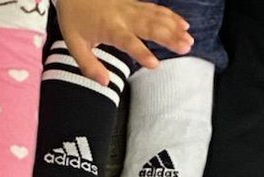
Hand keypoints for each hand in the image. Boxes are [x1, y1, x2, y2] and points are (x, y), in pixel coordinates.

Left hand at [57, 0, 192, 83]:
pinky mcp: (134, 2)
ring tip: (189, 39)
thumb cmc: (74, 19)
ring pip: (156, 16)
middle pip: (150, 26)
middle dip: (169, 37)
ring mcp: (131, 7)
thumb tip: (105, 83)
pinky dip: (170, 15)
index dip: (142, 52)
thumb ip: (90, 66)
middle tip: (185, 48)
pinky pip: (155, 8)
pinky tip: (182, 23)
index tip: (155, 64)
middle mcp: (124, 16)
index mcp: (109, 28)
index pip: (128, 42)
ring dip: (174, 27)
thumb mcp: (75, 46)